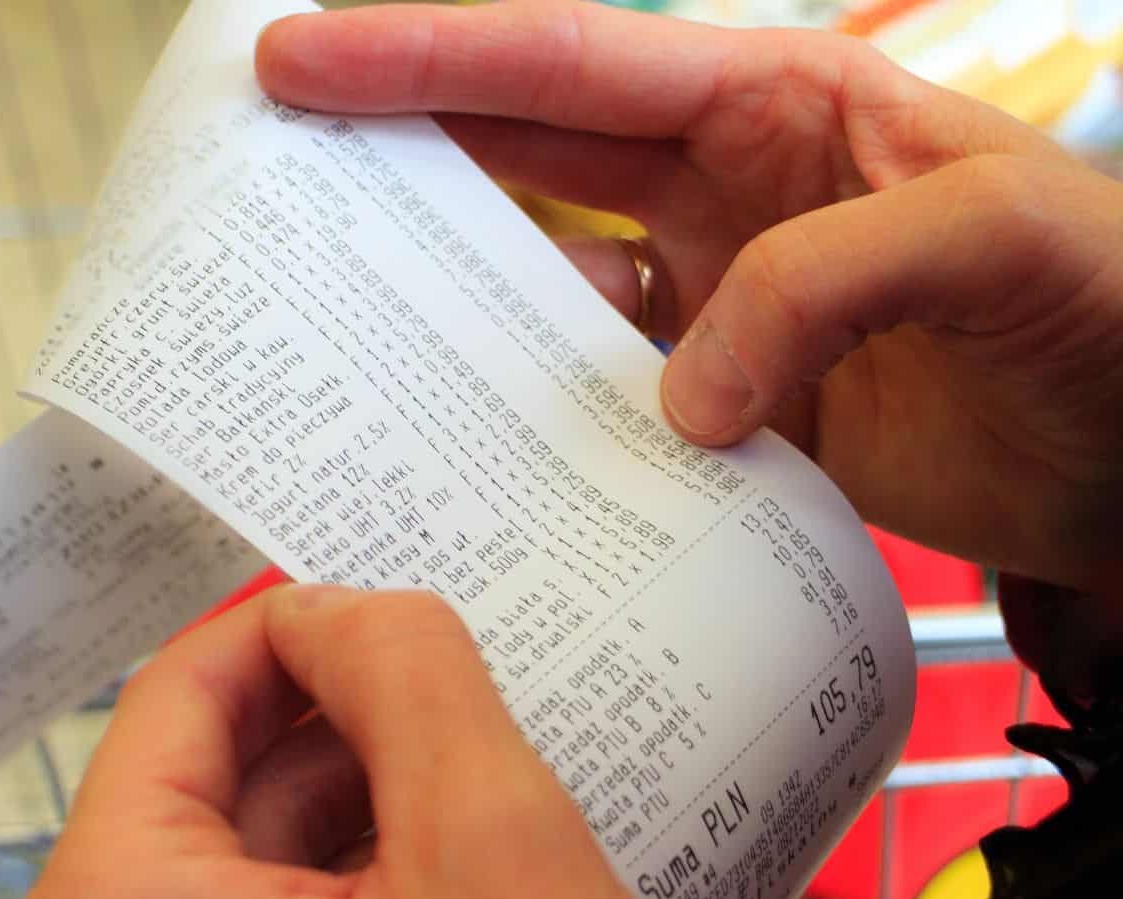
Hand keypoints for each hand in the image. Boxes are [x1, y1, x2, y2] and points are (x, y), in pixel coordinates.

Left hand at [31, 585, 627, 898]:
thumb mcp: (482, 847)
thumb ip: (408, 678)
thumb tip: (350, 604)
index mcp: (127, 895)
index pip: (177, 692)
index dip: (291, 623)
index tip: (389, 600)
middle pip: (236, 763)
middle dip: (358, 705)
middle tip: (461, 662)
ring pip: (290, 837)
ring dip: (390, 783)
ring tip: (496, 756)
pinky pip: (322, 891)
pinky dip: (397, 856)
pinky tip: (486, 844)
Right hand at [255, 1, 1122, 595]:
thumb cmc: (1112, 309)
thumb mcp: (995, 239)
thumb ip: (827, 280)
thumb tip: (679, 394)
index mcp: (779, 102)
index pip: (573, 60)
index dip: (429, 55)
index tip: (304, 59)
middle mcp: (729, 188)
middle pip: (528, 150)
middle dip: (398, 147)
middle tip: (272, 166)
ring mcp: (721, 300)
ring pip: (549, 279)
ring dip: (458, 294)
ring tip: (346, 313)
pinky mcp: (729, 403)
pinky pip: (603, 393)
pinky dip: (542, 411)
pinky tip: (484, 431)